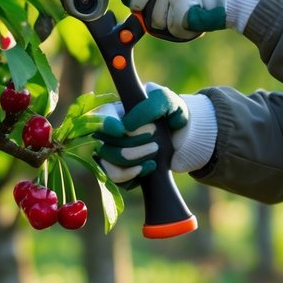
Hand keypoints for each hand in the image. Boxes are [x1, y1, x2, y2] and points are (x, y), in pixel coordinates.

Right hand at [93, 85, 215, 187]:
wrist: (185, 135)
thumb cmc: (171, 113)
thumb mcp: (166, 101)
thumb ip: (148, 107)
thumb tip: (126, 127)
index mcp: (114, 112)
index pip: (97, 119)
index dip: (104, 126)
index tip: (121, 130)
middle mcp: (108, 134)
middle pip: (105, 148)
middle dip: (132, 149)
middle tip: (155, 144)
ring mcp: (112, 154)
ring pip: (110, 167)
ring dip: (135, 163)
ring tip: (154, 156)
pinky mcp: (120, 171)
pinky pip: (118, 181)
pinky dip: (135, 176)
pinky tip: (150, 166)